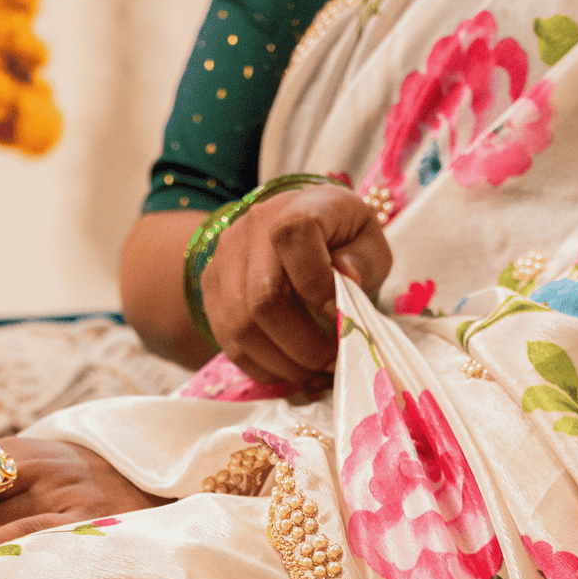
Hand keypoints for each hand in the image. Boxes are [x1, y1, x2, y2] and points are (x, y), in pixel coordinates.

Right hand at [201, 184, 391, 388]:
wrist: (292, 228)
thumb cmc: (339, 238)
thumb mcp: (367, 240)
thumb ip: (363, 259)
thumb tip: (345, 278)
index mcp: (294, 208)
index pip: (293, 239)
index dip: (318, 285)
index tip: (341, 316)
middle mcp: (249, 229)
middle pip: (263, 299)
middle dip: (304, 345)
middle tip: (332, 361)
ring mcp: (223, 261)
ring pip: (241, 328)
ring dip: (284, 363)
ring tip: (313, 370)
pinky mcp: (210, 291)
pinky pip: (229, 344)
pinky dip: (264, 367)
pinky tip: (290, 367)